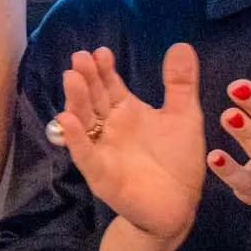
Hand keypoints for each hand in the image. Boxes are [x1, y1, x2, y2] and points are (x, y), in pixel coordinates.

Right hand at [55, 44, 207, 244]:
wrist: (177, 206)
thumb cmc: (177, 161)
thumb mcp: (184, 117)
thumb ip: (180, 84)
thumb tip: (181, 45)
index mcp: (125, 112)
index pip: (109, 85)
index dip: (104, 69)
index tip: (101, 52)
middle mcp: (108, 128)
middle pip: (92, 99)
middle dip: (86, 78)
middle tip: (80, 58)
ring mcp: (101, 149)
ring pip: (83, 121)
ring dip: (75, 100)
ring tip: (71, 79)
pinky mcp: (100, 173)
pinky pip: (84, 154)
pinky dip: (74, 138)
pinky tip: (67, 121)